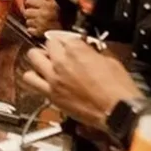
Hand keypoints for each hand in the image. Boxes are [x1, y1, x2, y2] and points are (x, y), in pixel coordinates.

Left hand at [23, 0, 61, 36]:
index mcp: (47, 5)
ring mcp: (41, 24)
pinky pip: (30, 30)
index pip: (28, 1)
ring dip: (32, 21)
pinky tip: (39, 26)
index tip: (34, 5)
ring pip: (27, 21)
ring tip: (39, 20)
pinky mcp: (40, 32)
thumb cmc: (61, 15)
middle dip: (30, 12)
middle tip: (37, 14)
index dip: (31, 3)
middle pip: (26, 11)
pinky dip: (33, 29)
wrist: (67, 29)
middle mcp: (43, 14)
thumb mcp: (54, 2)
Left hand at [23, 37, 142, 129]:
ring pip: (33, 58)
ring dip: (39, 58)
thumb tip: (90, 51)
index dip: (71, 42)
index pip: (65, 37)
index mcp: (77, 50)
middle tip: (61, 52)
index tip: (74, 46)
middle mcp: (61, 62)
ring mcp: (53, 78)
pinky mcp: (50, 94)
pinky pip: (30, 81)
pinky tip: (42, 78)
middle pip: (48, 44)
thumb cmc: (119, 91)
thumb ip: (95, 53)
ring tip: (46, 62)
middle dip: (55, 46)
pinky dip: (34, 77)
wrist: (118, 113)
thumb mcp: (112, 62)